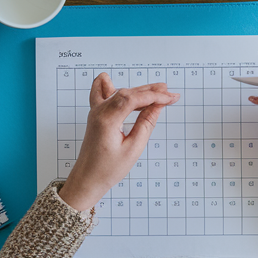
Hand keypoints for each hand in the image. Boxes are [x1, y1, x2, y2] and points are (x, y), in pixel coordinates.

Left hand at [60, 74, 179, 211]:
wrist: (87, 179)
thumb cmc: (107, 169)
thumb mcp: (133, 149)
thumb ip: (146, 124)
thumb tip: (157, 107)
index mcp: (107, 120)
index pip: (133, 99)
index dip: (154, 96)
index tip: (169, 98)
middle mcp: (99, 112)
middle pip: (127, 93)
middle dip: (150, 91)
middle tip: (169, 93)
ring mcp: (95, 113)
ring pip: (118, 92)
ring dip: (138, 90)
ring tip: (158, 89)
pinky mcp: (96, 116)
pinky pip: (99, 95)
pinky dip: (107, 86)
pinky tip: (108, 78)